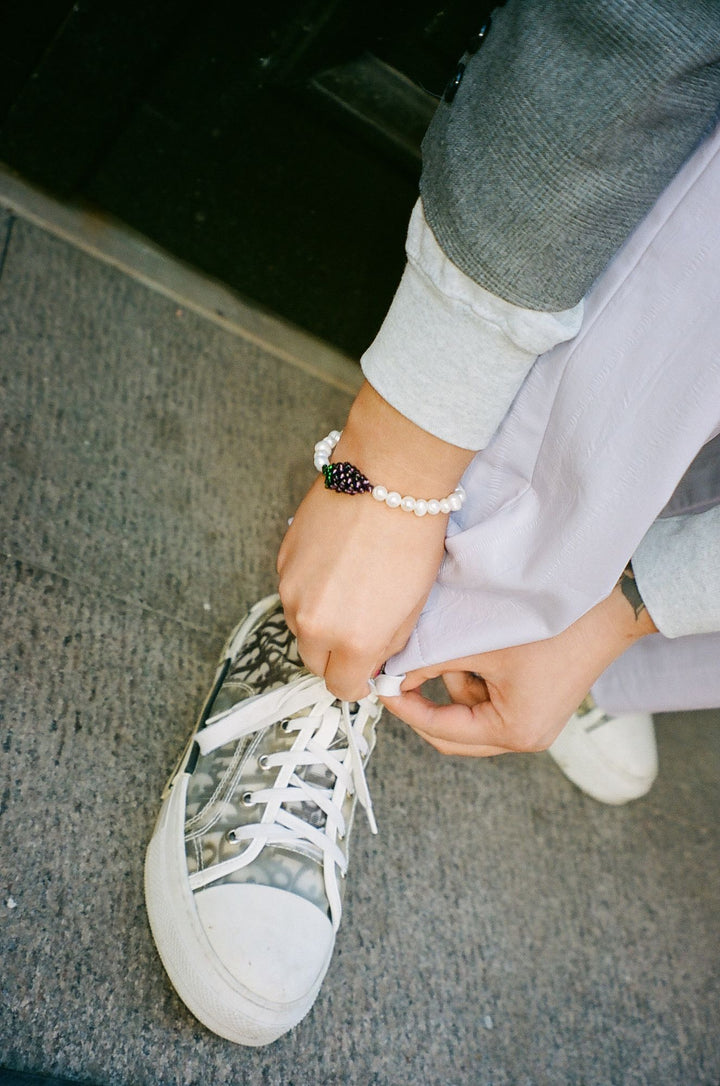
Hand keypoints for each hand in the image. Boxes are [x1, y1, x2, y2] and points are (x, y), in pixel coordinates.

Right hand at [277, 383, 473, 700]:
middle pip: (315, 661)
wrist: (389, 477)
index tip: (366, 671)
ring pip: (301, 626)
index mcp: (353, 641)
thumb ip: (387, 645)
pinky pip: (293, 592)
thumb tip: (372, 664)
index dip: (357, 683)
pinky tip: (337, 564)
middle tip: (360, 631)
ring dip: (321, 621)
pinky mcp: (282, 561)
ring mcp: (292, 591)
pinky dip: (311, 589)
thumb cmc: (413, 538)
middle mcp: (314, 622)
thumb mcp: (414, 608)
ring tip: (351, 589)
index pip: (342, 688)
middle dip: (336, 656)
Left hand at [381, 571, 657, 755]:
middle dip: (427, 700)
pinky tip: (483, 644)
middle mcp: (526, 736)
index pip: (439, 730)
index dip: (405, 705)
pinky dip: (476, 673)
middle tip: (401, 671)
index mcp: (513, 732)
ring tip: (464, 642)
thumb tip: (389, 673)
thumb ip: (428, 662)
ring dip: (454, 681)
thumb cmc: (552, 625)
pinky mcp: (538, 701)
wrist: (611, 603)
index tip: (381, 681)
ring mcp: (535, 721)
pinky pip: (490, 696)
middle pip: (453, 732)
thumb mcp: (479, 644)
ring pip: (470, 710)